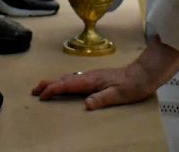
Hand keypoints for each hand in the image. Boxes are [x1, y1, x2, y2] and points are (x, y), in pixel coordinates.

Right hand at [32, 38, 178, 110]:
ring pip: (68, 78)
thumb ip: (102, 99)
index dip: (53, 89)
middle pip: (64, 79)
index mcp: (92, 80)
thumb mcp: (119, 95)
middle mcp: (89, 76)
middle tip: (34, 90)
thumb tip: (86, 104)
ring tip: (44, 88)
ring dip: (55, 82)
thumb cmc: (133, 85)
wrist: (144, 74)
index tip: (42, 95)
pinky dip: (64, 82)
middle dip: (48, 84)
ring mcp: (92, 75)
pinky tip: (65, 85)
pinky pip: (75, 79)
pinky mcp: (96, 77)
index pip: (67, 84)